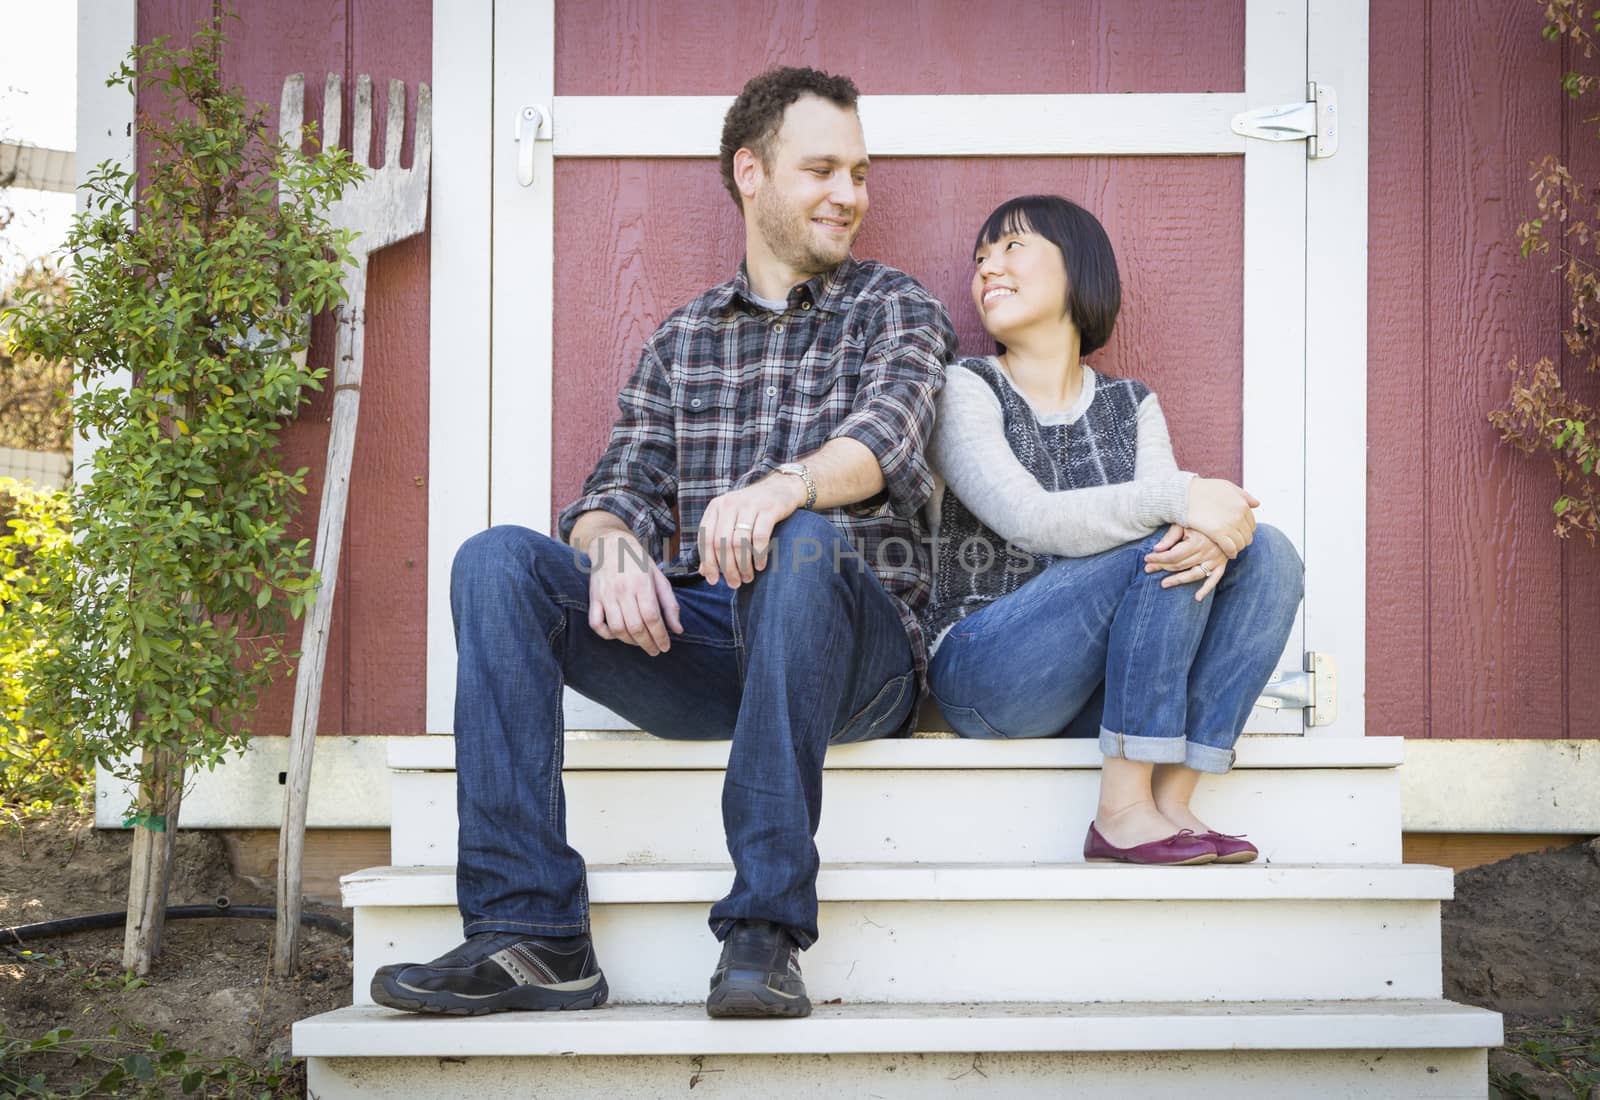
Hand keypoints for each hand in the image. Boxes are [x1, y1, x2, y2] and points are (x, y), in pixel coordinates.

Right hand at [586, 530, 682, 654]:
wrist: (611, 544)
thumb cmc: (639, 562)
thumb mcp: (659, 578)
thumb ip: (670, 605)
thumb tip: (678, 630)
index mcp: (642, 584)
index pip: (652, 617)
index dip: (660, 636)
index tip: (665, 647)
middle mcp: (623, 590)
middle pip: (635, 626)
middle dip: (647, 643)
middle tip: (655, 650)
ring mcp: (606, 595)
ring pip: (617, 628)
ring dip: (630, 641)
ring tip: (640, 643)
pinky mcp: (594, 598)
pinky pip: (596, 624)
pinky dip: (607, 634)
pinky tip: (618, 635)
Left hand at [697, 475, 806, 587]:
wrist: (782, 487)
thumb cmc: (752, 509)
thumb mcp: (730, 520)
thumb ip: (716, 542)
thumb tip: (703, 572)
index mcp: (716, 507)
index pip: (705, 538)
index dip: (708, 562)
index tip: (713, 581)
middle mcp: (729, 504)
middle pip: (721, 543)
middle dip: (727, 568)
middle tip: (734, 583)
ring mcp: (749, 505)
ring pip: (739, 542)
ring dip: (743, 565)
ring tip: (748, 578)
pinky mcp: (769, 509)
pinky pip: (760, 537)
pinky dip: (759, 555)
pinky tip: (761, 566)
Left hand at [1144, 524, 1227, 599]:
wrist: (1227, 519)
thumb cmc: (1201, 519)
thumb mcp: (1185, 522)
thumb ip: (1171, 535)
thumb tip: (1156, 548)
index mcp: (1197, 542)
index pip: (1173, 555)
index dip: (1158, 558)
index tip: (1146, 559)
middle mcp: (1207, 553)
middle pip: (1180, 565)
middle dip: (1162, 567)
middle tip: (1148, 569)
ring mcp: (1215, 560)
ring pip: (1193, 574)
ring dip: (1178, 580)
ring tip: (1163, 584)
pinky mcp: (1222, 564)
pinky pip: (1214, 579)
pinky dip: (1206, 589)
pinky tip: (1197, 598)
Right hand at [1184, 478, 1259, 557]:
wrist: (1186, 494)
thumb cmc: (1204, 489)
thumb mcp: (1228, 486)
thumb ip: (1244, 495)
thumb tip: (1257, 504)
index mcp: (1243, 505)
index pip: (1252, 524)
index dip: (1246, 531)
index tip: (1239, 534)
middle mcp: (1239, 516)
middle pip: (1247, 535)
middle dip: (1243, 540)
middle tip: (1236, 543)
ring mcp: (1229, 525)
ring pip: (1240, 543)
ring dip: (1237, 548)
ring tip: (1232, 549)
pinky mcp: (1218, 533)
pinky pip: (1230, 548)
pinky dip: (1231, 553)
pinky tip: (1229, 554)